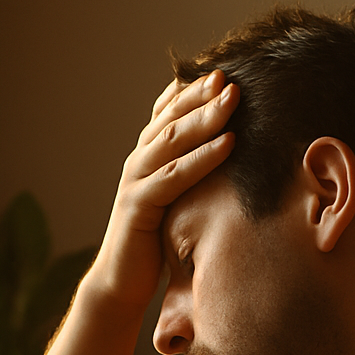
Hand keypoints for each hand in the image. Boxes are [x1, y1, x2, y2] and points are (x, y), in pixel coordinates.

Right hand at [82, 69, 238, 315]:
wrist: (120, 281)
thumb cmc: (153, 242)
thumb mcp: (174, 201)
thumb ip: (188, 174)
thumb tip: (227, 153)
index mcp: (146, 157)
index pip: (167, 113)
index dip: (192, 91)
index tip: (223, 72)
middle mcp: (138, 162)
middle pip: (171, 118)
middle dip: (202, 95)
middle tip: (232, 78)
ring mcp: (136, 182)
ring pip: (171, 141)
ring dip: (205, 118)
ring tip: (233, 100)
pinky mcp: (139, 206)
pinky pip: (174, 176)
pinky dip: (202, 158)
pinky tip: (228, 145)